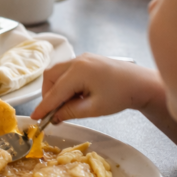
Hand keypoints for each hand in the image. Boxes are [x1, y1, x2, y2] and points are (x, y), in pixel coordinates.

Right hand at [30, 53, 162, 123]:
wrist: (141, 83)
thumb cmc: (121, 96)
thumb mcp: (94, 108)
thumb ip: (71, 112)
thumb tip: (54, 117)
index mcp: (79, 71)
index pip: (55, 92)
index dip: (44, 107)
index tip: (35, 118)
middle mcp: (77, 60)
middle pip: (50, 77)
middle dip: (49, 95)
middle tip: (55, 112)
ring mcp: (82, 58)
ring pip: (57, 72)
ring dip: (56, 89)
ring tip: (68, 104)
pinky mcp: (86, 60)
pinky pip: (67, 70)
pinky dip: (65, 83)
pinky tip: (76, 95)